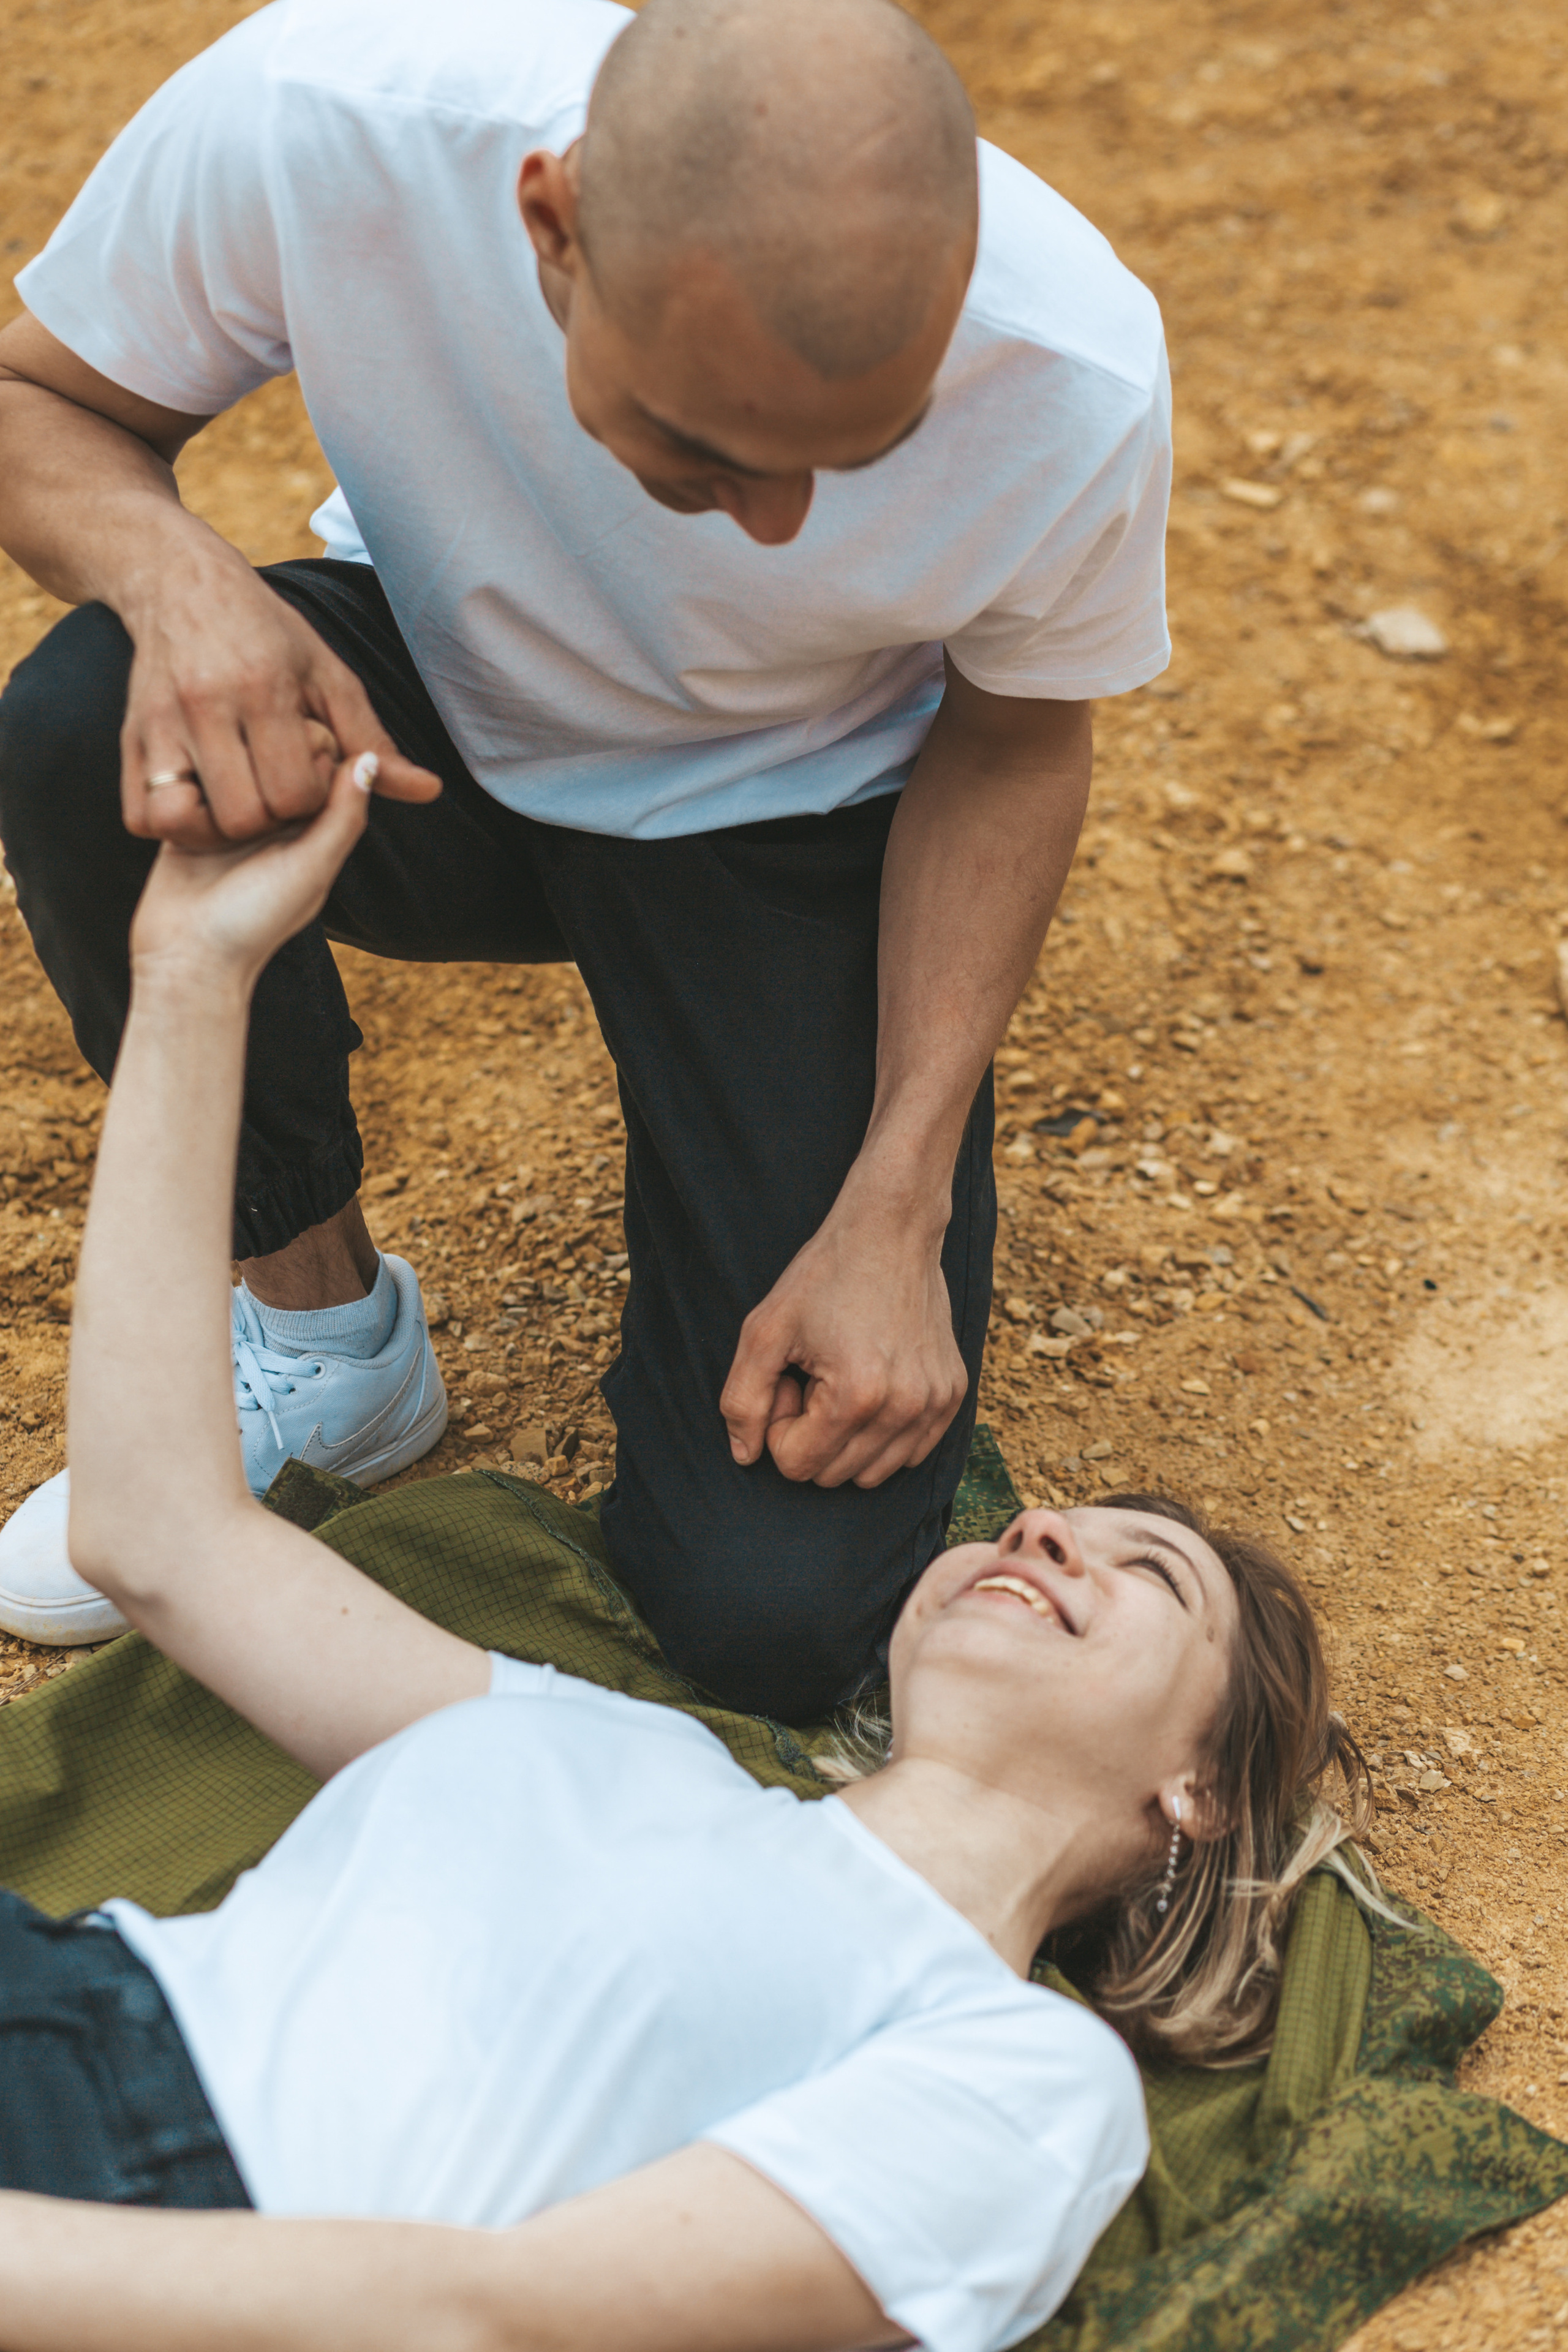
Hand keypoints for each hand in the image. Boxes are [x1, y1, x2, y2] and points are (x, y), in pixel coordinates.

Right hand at [120, 545, 441, 848]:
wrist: (177, 583)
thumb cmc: (268, 633)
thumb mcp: (329, 676)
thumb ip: (373, 740)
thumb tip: (429, 792)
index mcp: (266, 689)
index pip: (297, 791)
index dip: (310, 796)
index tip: (307, 770)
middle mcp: (208, 705)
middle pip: (246, 816)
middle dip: (268, 816)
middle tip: (273, 785)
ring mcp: (161, 722)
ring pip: (191, 821)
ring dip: (220, 824)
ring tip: (240, 794)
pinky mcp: (129, 736)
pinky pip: (143, 816)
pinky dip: (172, 822)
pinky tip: (200, 798)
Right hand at [129, 749, 379, 984]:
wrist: (186, 957)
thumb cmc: (256, 921)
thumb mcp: (312, 868)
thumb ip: (343, 816)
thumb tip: (369, 758)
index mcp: (312, 825)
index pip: (323, 758)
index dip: (311, 744)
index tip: (294, 744)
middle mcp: (275, 816)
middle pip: (276, 749)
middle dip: (263, 745)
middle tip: (246, 753)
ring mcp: (231, 813)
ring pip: (233, 756)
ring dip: (222, 755)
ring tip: (214, 769)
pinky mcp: (189, 815)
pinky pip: (193, 775)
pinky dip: (191, 772)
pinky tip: (187, 777)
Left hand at [720, 1184, 967, 1488]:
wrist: (891, 1231)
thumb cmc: (823, 1276)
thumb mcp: (764, 1330)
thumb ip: (742, 1400)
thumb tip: (745, 1455)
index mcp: (856, 1396)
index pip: (797, 1466)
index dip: (780, 1424)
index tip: (792, 1377)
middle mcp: (904, 1408)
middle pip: (833, 1475)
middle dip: (811, 1433)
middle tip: (814, 1375)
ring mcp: (936, 1404)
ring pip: (872, 1474)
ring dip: (845, 1437)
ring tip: (842, 1379)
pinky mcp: (954, 1395)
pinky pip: (909, 1454)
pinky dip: (882, 1434)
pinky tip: (872, 1383)